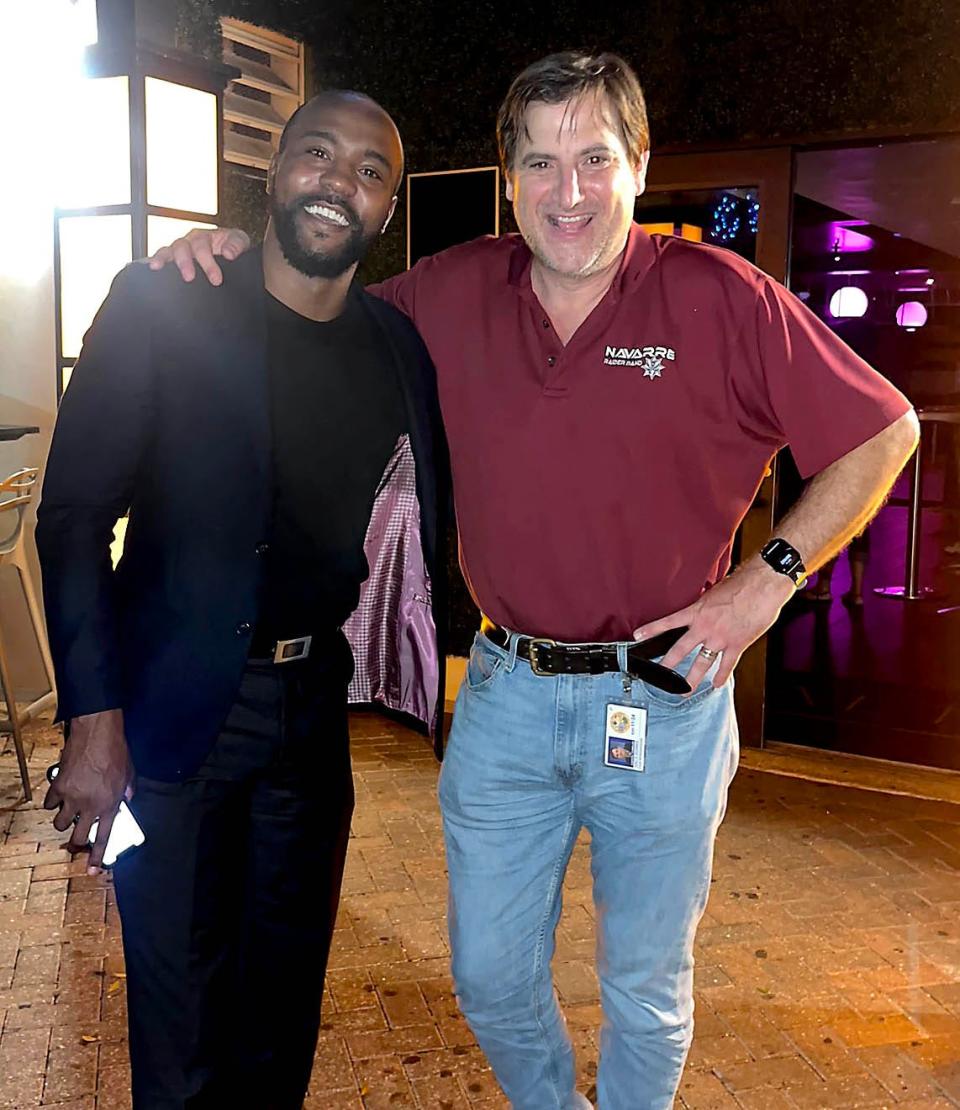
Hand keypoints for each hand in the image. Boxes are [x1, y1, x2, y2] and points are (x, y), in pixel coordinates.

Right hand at [43, 709, 134, 874]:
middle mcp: (90, 806)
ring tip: (69, 811)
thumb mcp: (129, 775)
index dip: (97, 857)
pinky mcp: (58, 786)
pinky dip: (53, 801)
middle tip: (77, 836)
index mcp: (110, 805)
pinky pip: (50, 803)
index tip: (92, 871)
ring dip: (63, 820)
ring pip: (59, 823)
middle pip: (77, 837)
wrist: (98, 734)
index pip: (104, 838)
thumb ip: (127, 791)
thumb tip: (126, 799)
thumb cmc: (116, 752)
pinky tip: (60, 794)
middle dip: (76, 841)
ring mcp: (72, 797)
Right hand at [147, 227, 250, 285]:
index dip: (208, 263)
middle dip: (184, 262)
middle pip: (182, 247)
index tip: (216, 280)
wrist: (230, 253)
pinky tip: (150, 269)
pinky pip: (161, 259)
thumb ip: (236, 245)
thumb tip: (228, 253)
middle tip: (189, 278)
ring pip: (167, 251)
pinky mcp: (174, 261)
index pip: (203, 247)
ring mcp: (180, 251)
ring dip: (162, 259)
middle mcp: (189, 242)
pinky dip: (154, 262)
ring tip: (156, 267)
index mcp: (204, 236)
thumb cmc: (232, 246)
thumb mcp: (239, 241)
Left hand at [633, 562, 795, 692]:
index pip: (668, 622)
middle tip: (659, 676)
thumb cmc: (742, 583)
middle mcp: (705, 627)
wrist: (763, 585)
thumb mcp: (715, 591)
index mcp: (697, 611)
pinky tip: (716, 685)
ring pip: (702, 663)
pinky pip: (727, 665)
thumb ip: (705, 603)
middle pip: (681, 649)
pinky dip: (722, 676)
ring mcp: (720, 638)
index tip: (637, 636)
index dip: (651, 629)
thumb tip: (701, 605)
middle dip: (668, 664)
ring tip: (685, 690)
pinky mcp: (737, 644)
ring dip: (692, 679)